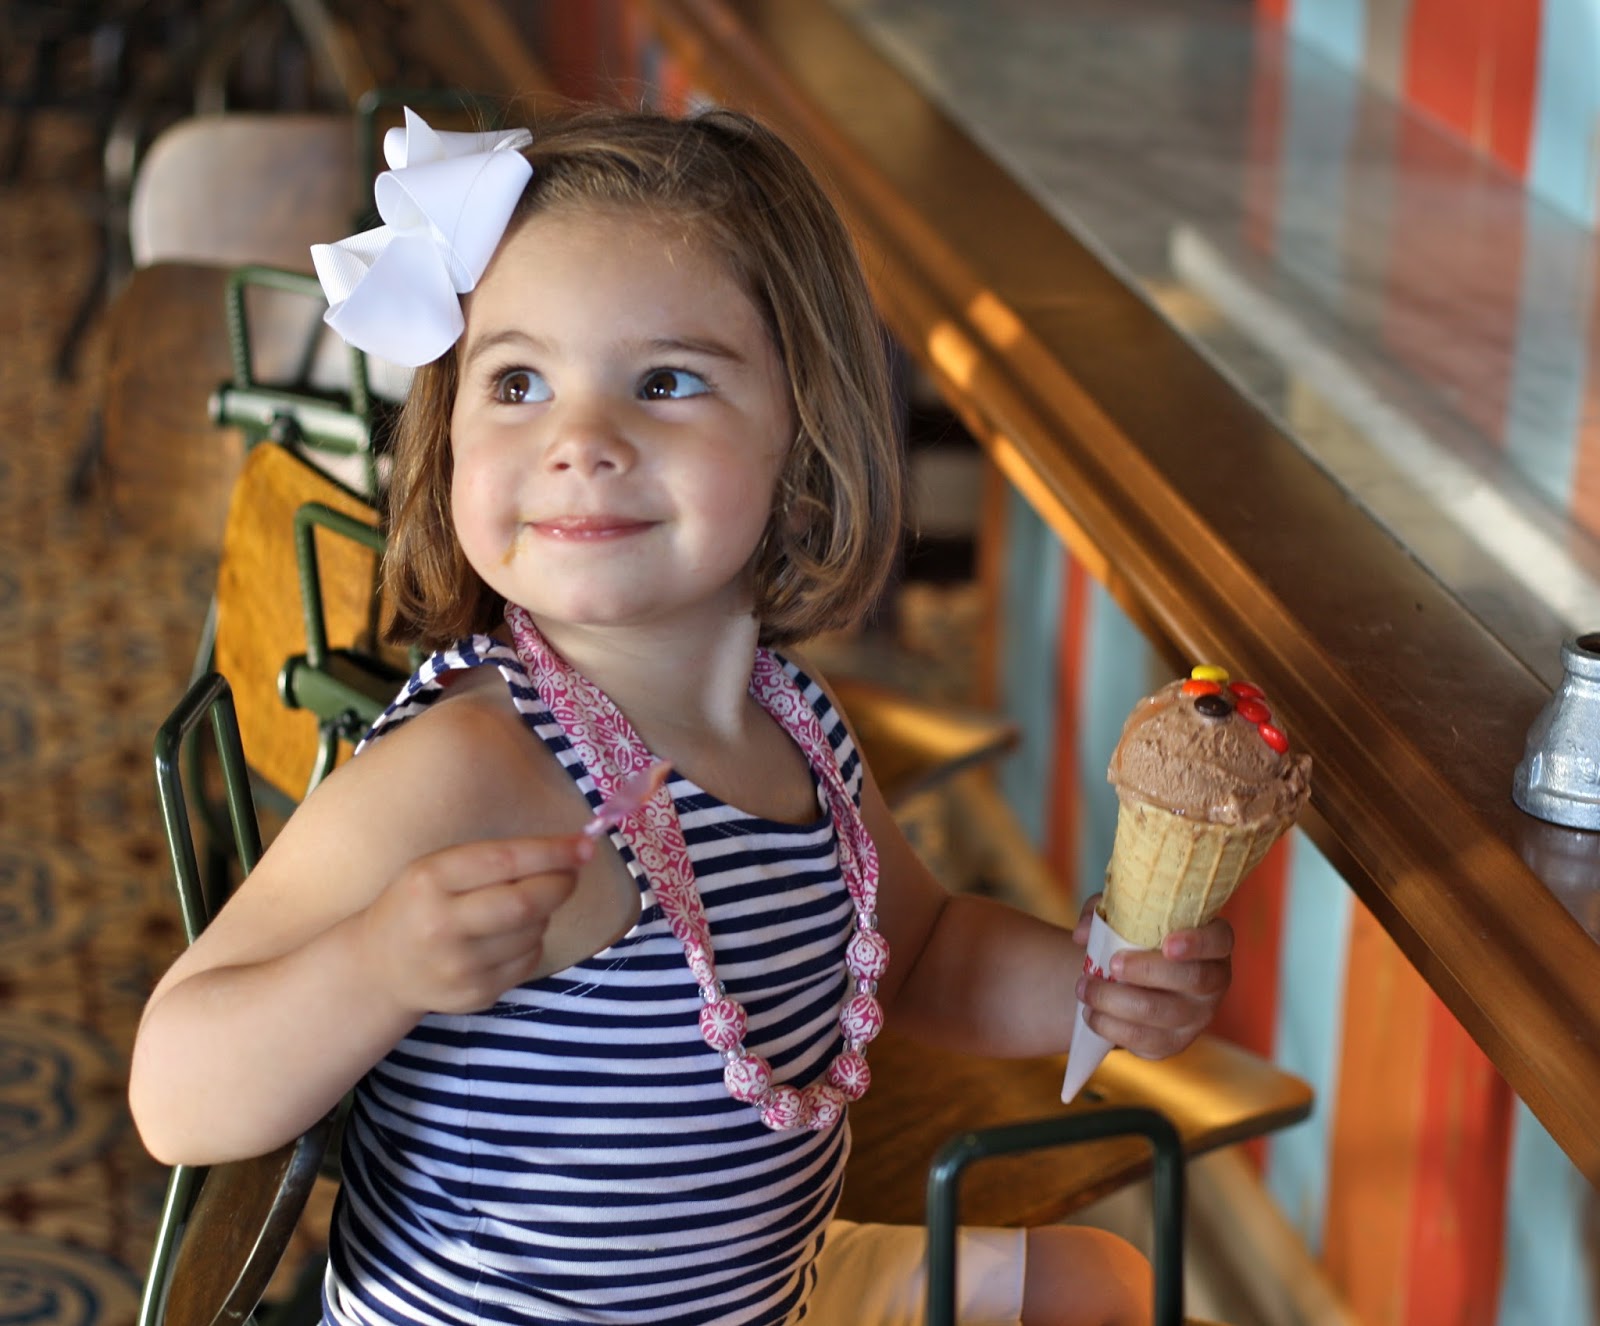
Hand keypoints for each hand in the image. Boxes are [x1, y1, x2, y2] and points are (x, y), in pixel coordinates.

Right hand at [358, 835, 590, 1015]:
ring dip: (543, 915)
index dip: (552, 852)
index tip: (584, 845)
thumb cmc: (418, 904)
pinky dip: (531, 943)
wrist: (379, 967)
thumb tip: (570, 851)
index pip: (505, 861)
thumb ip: (494, 859)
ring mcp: (459, 967)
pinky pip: (528, 961)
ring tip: (521, 908)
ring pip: (534, 932)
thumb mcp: (437, 868)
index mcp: (430, 880)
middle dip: (561, 885)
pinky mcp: (475, 995)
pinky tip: (507, 938)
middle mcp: (441, 925)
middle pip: (526, 904)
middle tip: (570, 874)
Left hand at [1070, 893, 1233, 1059]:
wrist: (1133, 981)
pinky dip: (1110, 1026)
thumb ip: (1103, 913)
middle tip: (1111, 964)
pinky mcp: (1174, 1042)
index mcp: (1212, 943)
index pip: (1219, 941)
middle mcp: (1214, 982)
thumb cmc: (1136, 937)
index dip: (1198, 943)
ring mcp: (1197, 1017)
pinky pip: (1143, 1039)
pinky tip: (1090, 1013)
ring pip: (1159, 1012)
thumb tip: (1082, 934)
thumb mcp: (1123, 915)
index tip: (1168, 944)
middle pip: (1192, 979)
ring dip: (1114, 1000)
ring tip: (1084, 988)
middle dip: (1146, 971)